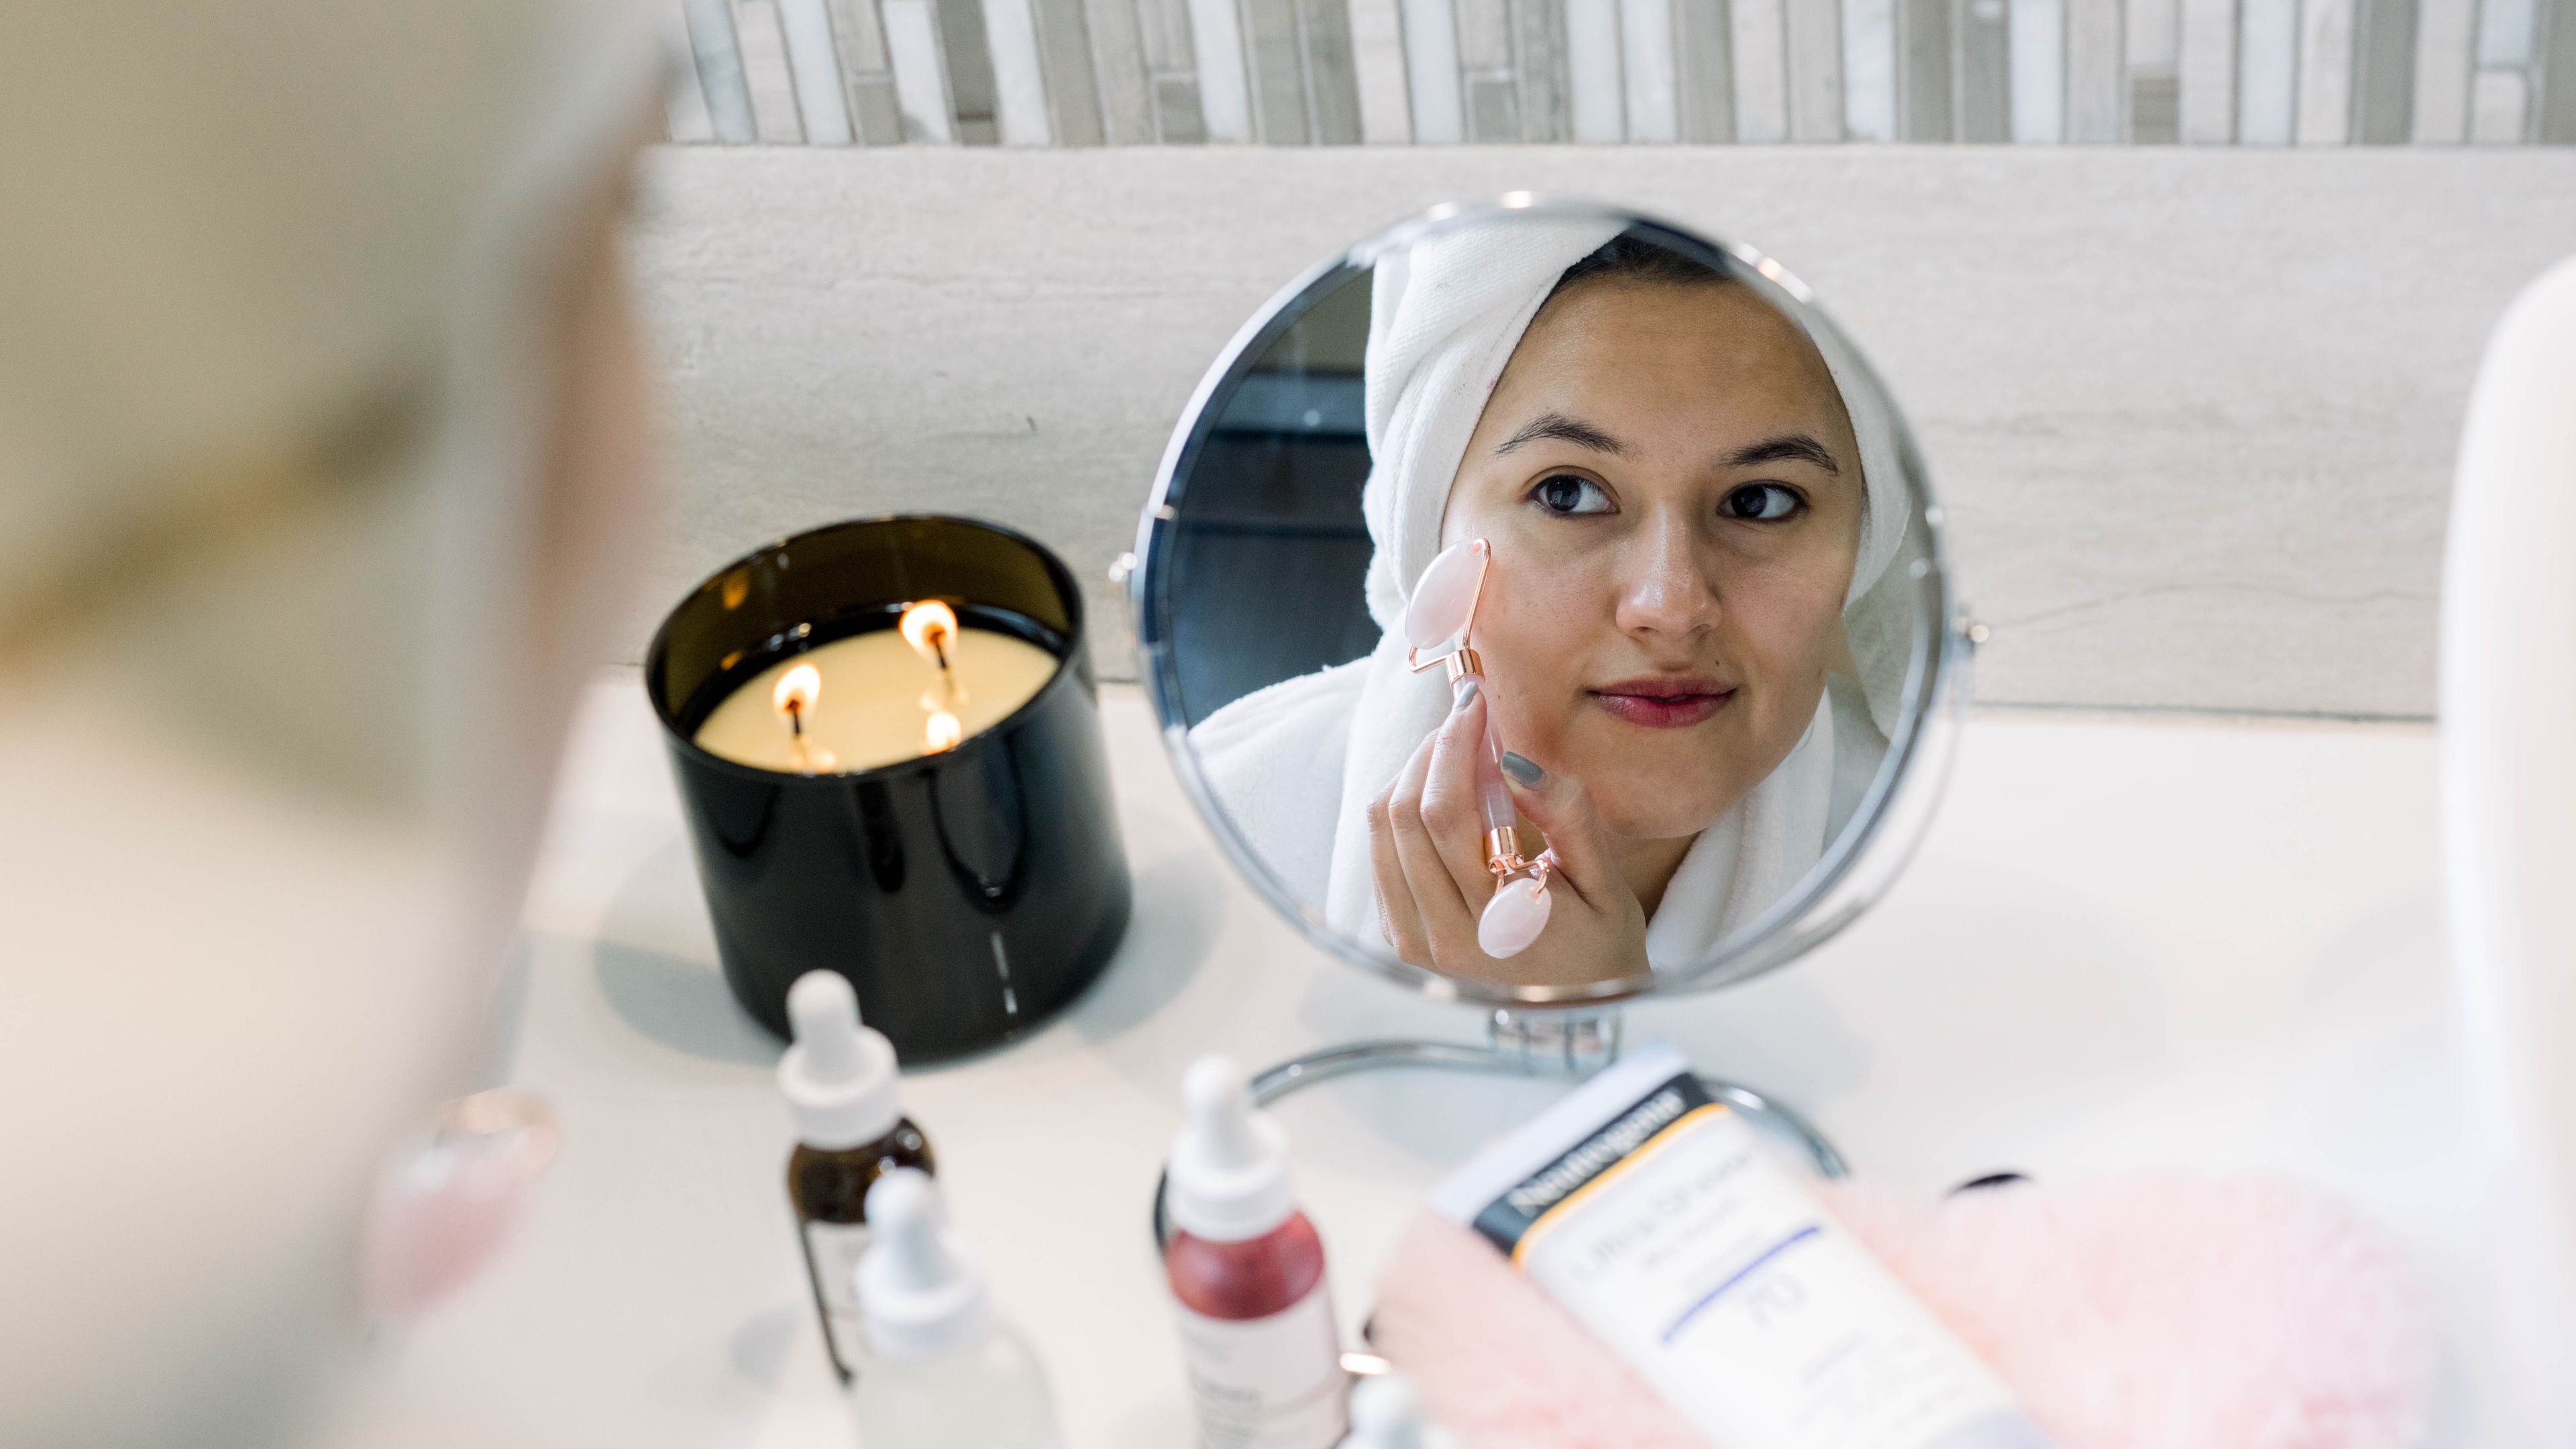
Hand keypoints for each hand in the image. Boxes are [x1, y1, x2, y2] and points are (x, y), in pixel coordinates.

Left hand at [1366, 680, 1650, 986]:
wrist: (1579, 1023)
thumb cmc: (1602, 951)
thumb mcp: (1607, 887)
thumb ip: (1568, 819)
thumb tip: (1514, 761)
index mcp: (1492, 923)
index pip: (1444, 813)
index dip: (1453, 744)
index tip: (1475, 703)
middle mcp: (1439, 937)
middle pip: (1401, 814)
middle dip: (1431, 750)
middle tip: (1466, 720)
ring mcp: (1412, 943)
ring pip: (1380, 832)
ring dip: (1411, 776)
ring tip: (1455, 753)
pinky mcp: (1400, 941)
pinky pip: (1381, 858)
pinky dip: (1401, 814)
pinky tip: (1442, 799)